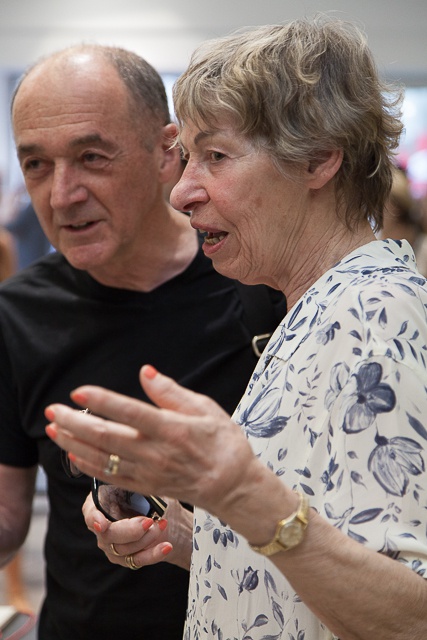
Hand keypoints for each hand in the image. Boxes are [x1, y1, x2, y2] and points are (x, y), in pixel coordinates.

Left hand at [44, 365, 258, 519]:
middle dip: (74, 423)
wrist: (232, 486)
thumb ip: (171, 392)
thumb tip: (144, 372)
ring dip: (73, 443)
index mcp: (173, 429)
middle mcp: (156, 452)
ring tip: (53, 429)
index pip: (130, 413)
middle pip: (107, 437)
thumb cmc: (223, 442)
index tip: (79, 391)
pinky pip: (110, 477)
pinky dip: (87, 465)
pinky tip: (72, 453)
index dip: (103, 402)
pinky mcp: (145, 486)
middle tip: (52, 410)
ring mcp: (148, 472)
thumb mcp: (206, 408)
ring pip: (102, 458)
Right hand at [83, 491, 191, 569]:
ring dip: (146, 538)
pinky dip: (153, 554)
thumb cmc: (153, 497)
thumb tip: (142, 481)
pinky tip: (166, 546)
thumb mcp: (147, 489)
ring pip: (124, 548)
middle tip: (149, 522)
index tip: (102, 524)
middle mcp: (101, 526)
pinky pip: (137, 560)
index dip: (94, 519)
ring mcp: (111, 545)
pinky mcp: (124, 558)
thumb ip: (139, 487)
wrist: (167, 518)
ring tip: (162, 524)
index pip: (90, 513)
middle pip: (108, 535)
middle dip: (129, 530)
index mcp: (101, 503)